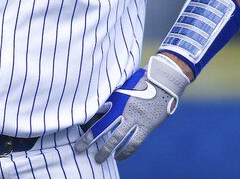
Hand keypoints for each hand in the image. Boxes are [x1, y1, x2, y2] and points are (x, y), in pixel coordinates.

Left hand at [74, 54, 189, 162]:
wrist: (163, 80)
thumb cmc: (141, 80)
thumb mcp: (123, 85)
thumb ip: (111, 96)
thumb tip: (97, 105)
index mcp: (116, 98)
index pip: (96, 115)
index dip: (86, 125)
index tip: (77, 131)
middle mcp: (123, 110)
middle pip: (103, 128)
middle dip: (90, 140)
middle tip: (78, 149)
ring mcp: (136, 119)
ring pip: (117, 139)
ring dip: (107, 150)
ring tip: (98, 160)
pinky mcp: (147, 125)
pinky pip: (134, 142)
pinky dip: (126, 151)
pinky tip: (119, 156)